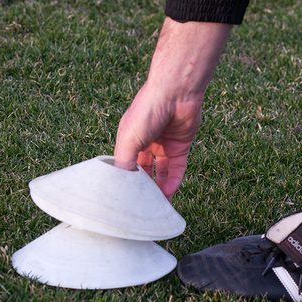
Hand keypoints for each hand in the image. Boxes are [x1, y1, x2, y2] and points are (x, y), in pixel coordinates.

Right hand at [114, 19, 231, 198]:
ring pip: (161, 172)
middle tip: (143, 209)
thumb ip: (124, 163)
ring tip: (158, 207)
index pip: (125, 167)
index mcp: (128, 140)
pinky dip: (174, 180)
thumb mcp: (129, 139)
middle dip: (144, 189)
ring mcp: (163, 144)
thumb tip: (120, 188)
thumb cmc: (147, 111)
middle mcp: (145, 143)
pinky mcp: (181, 145)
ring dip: (160, 189)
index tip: (124, 201)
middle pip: (144, 172)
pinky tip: (170, 193)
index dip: (125, 183)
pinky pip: (177, 167)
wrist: (176, 92)